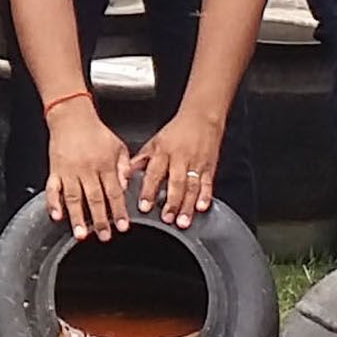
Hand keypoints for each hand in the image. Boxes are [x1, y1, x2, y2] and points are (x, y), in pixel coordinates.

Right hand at [44, 102, 133, 238]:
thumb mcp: (118, 146)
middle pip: (95, 199)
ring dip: (78, 218)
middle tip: (104, 236)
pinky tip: (57, 216)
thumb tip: (126, 187)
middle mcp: (88, 170)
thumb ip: (124, 167)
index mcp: (105, 165)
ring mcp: (70, 171)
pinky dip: (54, 203)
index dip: (119, 211)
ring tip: (81, 234)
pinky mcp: (55, 170)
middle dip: (100, 220)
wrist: (71, 116)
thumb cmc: (95, 132)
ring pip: (74, 198)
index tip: (122, 226)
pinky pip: (53, 189)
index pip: (114, 192)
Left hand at [133, 112, 224, 228]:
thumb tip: (126, 174)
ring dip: (187, 205)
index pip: (154, 173)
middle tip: (167, 219)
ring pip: (192, 186)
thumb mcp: (155, 141)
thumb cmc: (178, 130)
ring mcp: (196, 163)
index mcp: (164, 152)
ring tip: (182, 220)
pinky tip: (201, 207)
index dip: (149, 191)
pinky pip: (208, 183)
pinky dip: (205, 196)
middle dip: (171, 202)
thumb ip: (142, 159)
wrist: (203, 116)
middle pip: (175, 183)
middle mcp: (180, 158)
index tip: (145, 206)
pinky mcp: (210, 166)